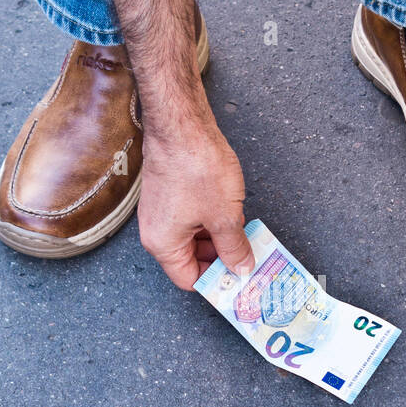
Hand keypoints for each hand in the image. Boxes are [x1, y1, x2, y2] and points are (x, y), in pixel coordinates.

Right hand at [138, 117, 253, 289]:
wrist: (182, 124)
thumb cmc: (195, 165)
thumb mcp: (224, 217)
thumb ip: (234, 249)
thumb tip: (241, 268)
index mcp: (163, 244)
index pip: (189, 279)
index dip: (216, 282)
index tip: (239, 280)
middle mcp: (157, 230)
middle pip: (192, 259)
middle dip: (221, 258)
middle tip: (248, 255)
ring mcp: (162, 210)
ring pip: (195, 237)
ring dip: (219, 237)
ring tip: (244, 231)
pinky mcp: (171, 193)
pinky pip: (192, 217)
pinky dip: (212, 219)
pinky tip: (232, 211)